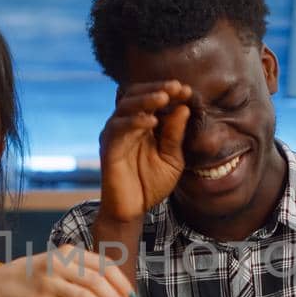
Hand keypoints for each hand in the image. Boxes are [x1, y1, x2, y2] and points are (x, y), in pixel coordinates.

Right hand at [0, 244, 135, 296]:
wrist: (3, 285)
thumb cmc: (37, 276)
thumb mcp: (59, 264)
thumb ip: (82, 271)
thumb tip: (114, 292)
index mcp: (68, 252)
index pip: (103, 265)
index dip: (121, 282)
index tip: (131, 296)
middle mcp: (59, 264)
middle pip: (97, 281)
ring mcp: (50, 282)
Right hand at [98, 80, 191, 223]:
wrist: (133, 210)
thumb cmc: (151, 184)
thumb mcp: (172, 158)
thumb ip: (175, 134)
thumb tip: (183, 107)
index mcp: (142, 124)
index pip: (152, 98)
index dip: (168, 92)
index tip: (187, 90)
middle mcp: (126, 125)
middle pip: (136, 95)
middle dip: (157, 88)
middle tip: (176, 87)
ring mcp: (115, 134)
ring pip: (126, 106)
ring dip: (146, 99)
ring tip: (164, 97)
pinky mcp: (108, 147)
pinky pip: (118, 128)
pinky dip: (134, 121)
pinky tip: (152, 121)